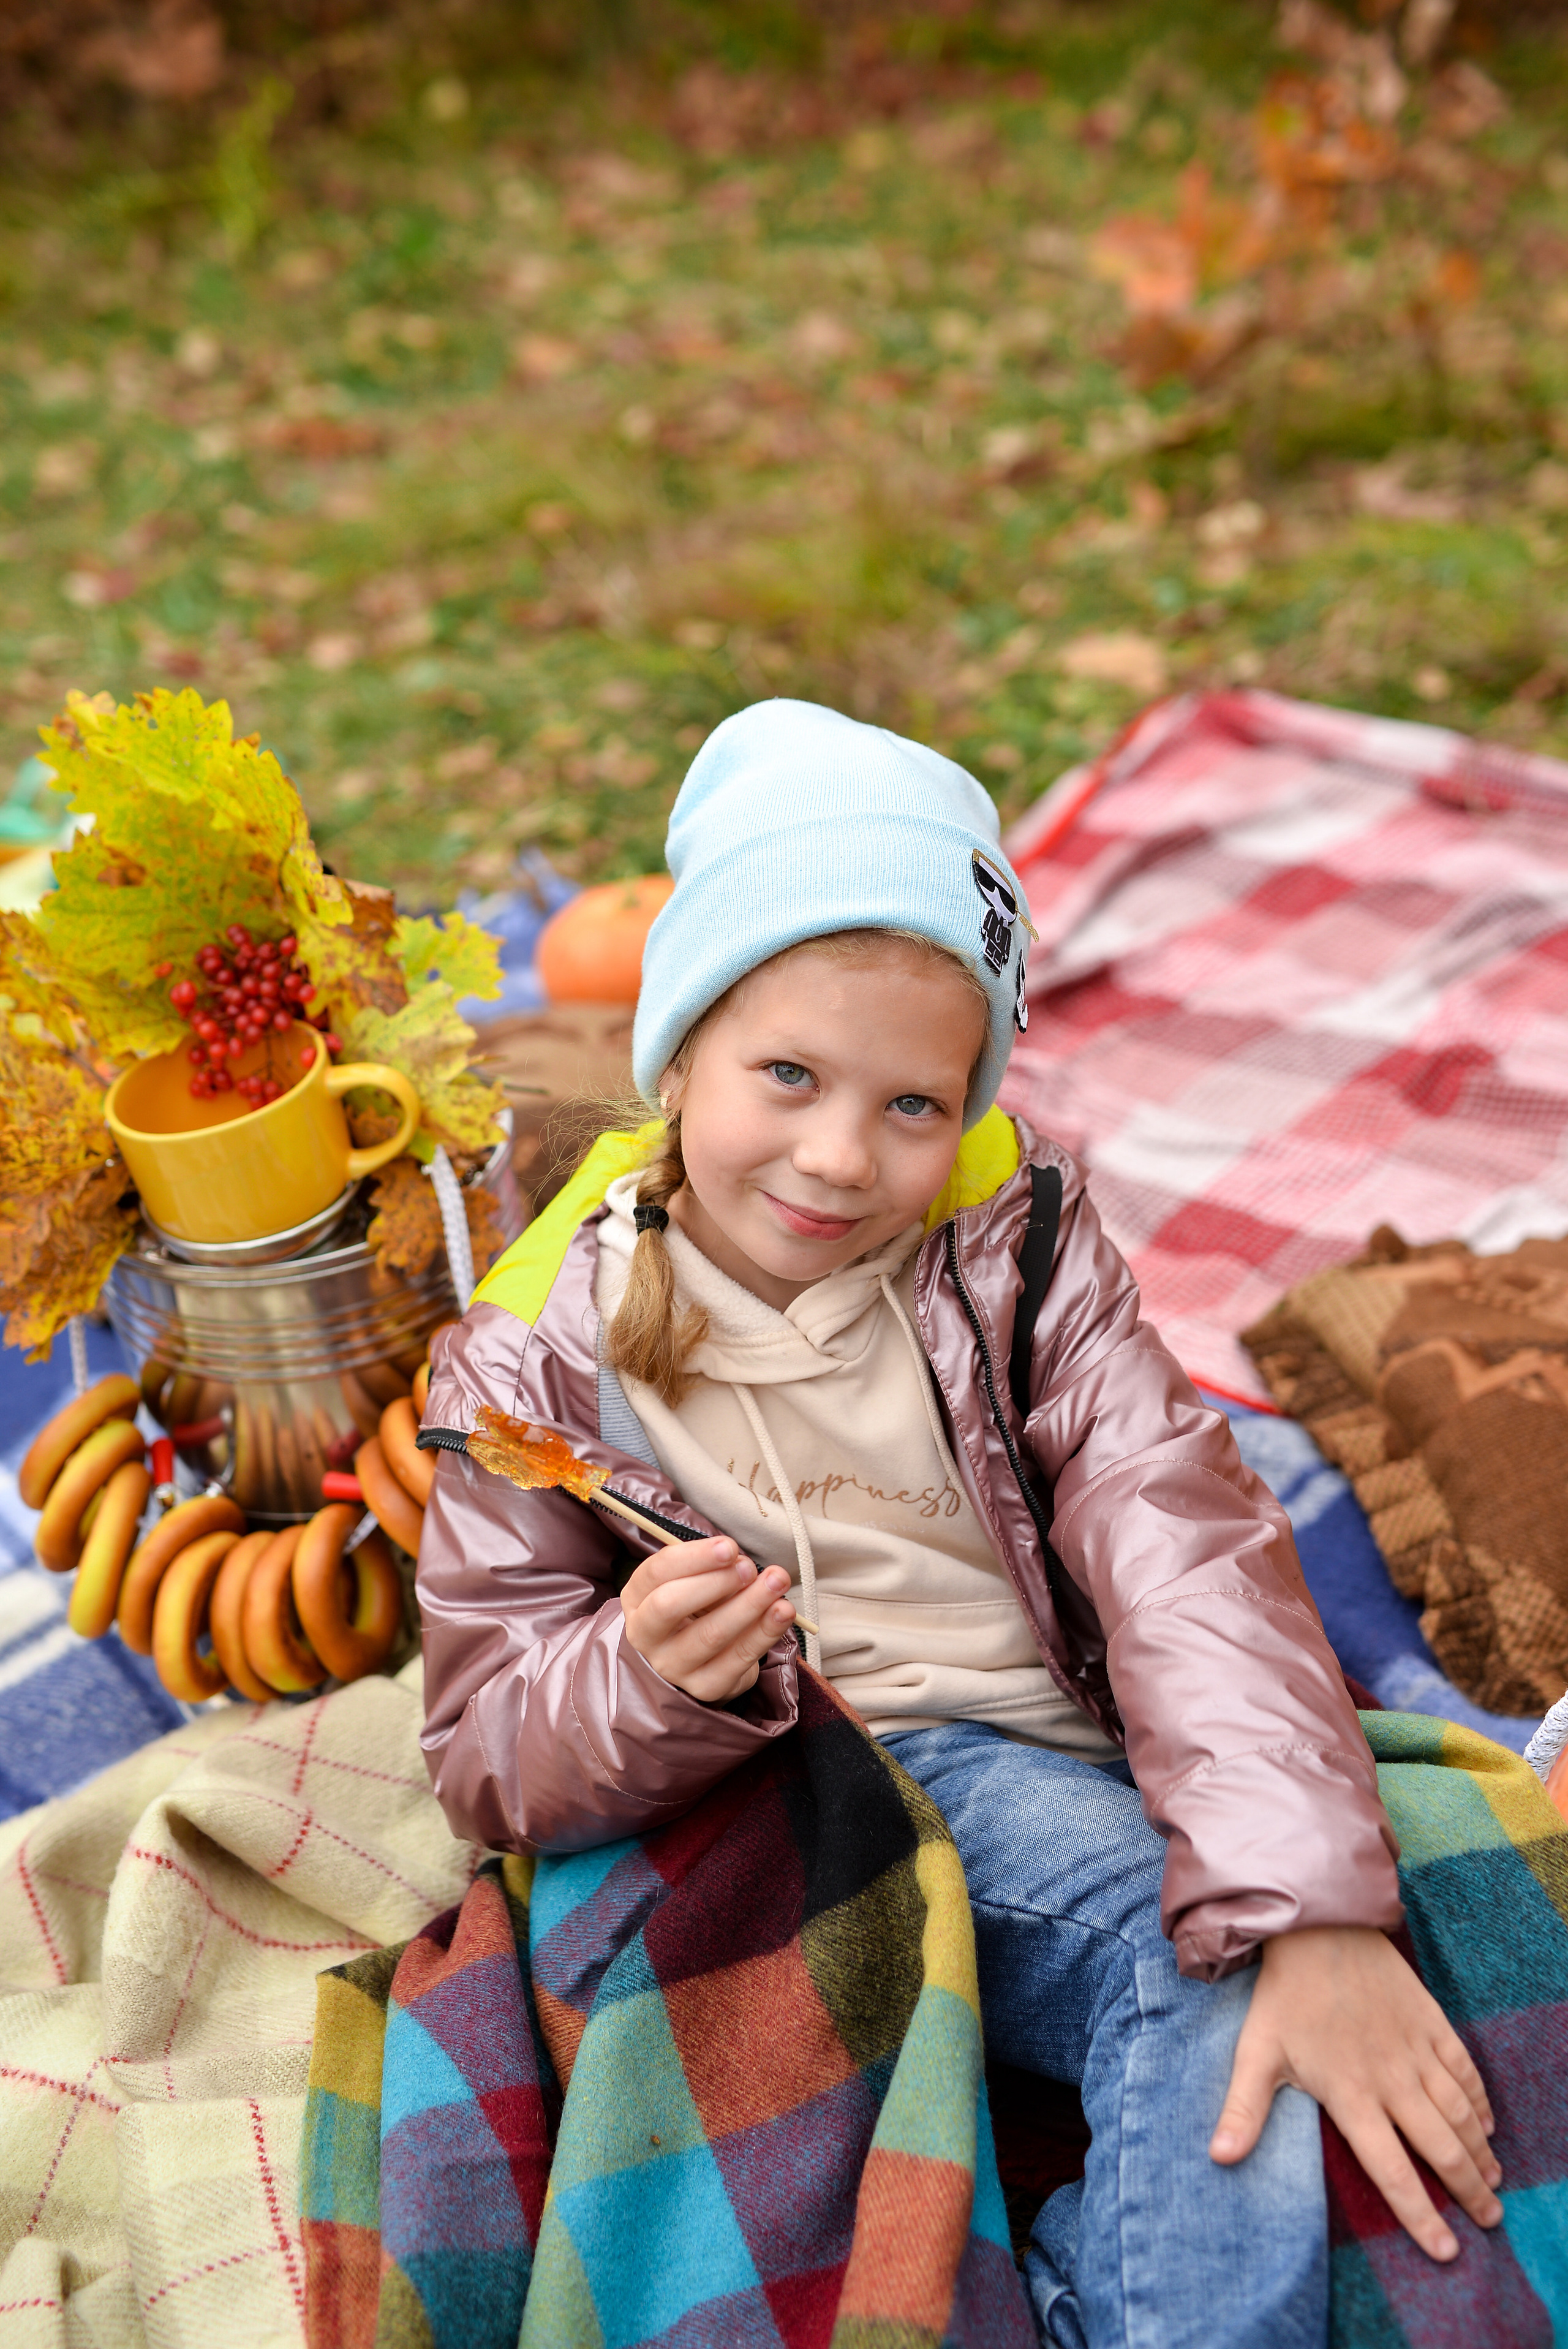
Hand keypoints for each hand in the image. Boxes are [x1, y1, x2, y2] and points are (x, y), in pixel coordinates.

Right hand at [621, 1535, 797, 1702]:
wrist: (698, 1660)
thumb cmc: (696, 1606)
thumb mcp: (691, 1581)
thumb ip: (710, 1568)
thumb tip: (740, 1563)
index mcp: (638, 1598)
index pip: (656, 1572)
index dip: (694, 1558)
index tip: (729, 1547)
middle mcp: (646, 1635)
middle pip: (670, 1605)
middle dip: (714, 1583)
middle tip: (748, 1568)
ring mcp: (672, 1666)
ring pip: (710, 1635)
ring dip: (748, 1605)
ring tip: (776, 1582)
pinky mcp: (704, 1687)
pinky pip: (738, 1659)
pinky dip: (765, 1632)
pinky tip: (783, 1612)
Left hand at [1211, 1925, 1499, 2260]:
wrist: (1318, 1927)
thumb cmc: (1284, 1994)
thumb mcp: (1256, 2053)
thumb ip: (1244, 2110)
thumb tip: (1218, 2159)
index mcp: (1353, 2096)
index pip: (1393, 2171)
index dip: (1420, 2216)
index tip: (1445, 2251)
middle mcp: (1393, 2080)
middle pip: (1442, 2149)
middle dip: (1469, 2193)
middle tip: (1490, 2223)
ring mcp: (1416, 2050)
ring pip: (1460, 2114)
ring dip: (1480, 2153)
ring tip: (1493, 2184)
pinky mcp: (1431, 2021)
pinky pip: (1465, 2069)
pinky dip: (1480, 2101)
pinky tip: (1487, 2125)